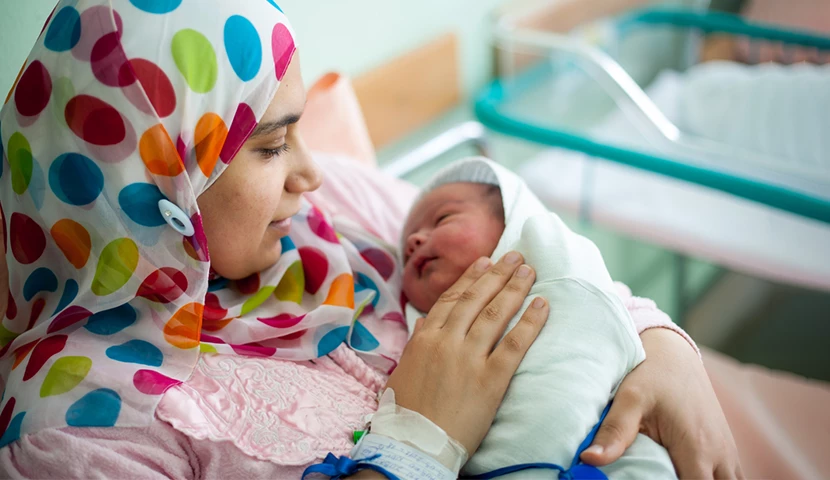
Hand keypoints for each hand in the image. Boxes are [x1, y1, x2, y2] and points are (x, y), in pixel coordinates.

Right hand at [385, 252, 548, 454]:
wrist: (413, 444)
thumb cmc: (404, 413)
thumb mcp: (402, 371)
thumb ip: (417, 344)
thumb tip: (425, 324)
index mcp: (425, 339)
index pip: (451, 299)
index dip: (470, 278)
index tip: (484, 261)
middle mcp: (447, 341)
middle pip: (476, 299)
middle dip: (497, 274)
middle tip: (515, 256)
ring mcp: (469, 358)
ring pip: (495, 314)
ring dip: (515, 288)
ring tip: (530, 271)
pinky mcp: (491, 379)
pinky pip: (515, 344)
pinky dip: (530, 322)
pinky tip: (542, 306)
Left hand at [581, 328, 743, 478]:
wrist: (672, 351)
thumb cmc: (651, 372)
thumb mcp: (629, 399)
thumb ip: (614, 432)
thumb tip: (589, 459)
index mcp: (696, 448)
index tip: (652, 479)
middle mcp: (719, 453)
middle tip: (658, 475)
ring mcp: (726, 450)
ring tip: (672, 474)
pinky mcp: (725, 445)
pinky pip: (731, 475)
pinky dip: (715, 478)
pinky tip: (688, 473)